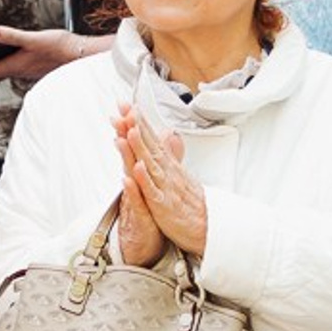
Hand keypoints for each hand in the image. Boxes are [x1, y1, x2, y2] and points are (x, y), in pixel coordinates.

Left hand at [0, 24, 107, 83]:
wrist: (83, 56)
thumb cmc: (59, 47)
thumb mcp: (34, 39)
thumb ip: (12, 36)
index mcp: (17, 65)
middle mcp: (22, 71)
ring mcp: (31, 70)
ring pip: (9, 68)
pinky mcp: (39, 67)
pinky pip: (20, 65)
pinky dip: (12, 58)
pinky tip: (15, 49)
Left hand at [116, 105, 207, 256]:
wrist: (206, 226)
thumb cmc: (189, 202)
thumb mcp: (178, 174)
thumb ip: (169, 154)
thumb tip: (165, 134)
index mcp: (168, 165)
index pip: (152, 138)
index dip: (139, 121)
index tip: (127, 104)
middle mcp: (167, 172)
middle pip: (150, 144)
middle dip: (137, 125)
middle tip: (125, 108)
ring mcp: (165, 187)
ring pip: (151, 164)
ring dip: (140, 146)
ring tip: (130, 130)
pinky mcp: (163, 205)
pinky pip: (152, 191)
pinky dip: (144, 179)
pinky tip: (136, 168)